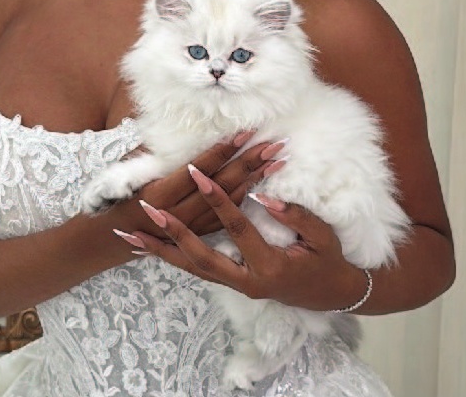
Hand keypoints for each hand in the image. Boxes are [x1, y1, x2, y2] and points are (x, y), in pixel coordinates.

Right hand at [109, 134, 274, 239]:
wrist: (116, 236)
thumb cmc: (123, 194)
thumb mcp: (132, 172)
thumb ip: (155, 154)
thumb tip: (176, 127)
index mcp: (161, 194)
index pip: (200, 167)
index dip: (224, 150)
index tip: (246, 132)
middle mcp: (180, 213)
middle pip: (222, 183)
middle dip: (250, 162)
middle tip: (274, 143)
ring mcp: (193, 226)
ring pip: (230, 200)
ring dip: (256, 178)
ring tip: (277, 159)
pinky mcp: (201, 233)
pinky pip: (228, 215)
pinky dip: (247, 196)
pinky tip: (263, 182)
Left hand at [125, 168, 366, 311]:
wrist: (333, 295)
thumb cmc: (328, 260)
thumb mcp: (322, 236)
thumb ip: (294, 215)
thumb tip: (263, 195)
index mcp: (269, 266)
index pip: (236, 227)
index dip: (217, 198)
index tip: (196, 172)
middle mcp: (247, 282)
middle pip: (201, 257)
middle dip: (172, 232)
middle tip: (148, 210)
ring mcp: (238, 286)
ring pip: (192, 269)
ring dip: (162, 252)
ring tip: (132, 237)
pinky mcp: (234, 283)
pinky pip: (198, 271)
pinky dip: (174, 258)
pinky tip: (153, 249)